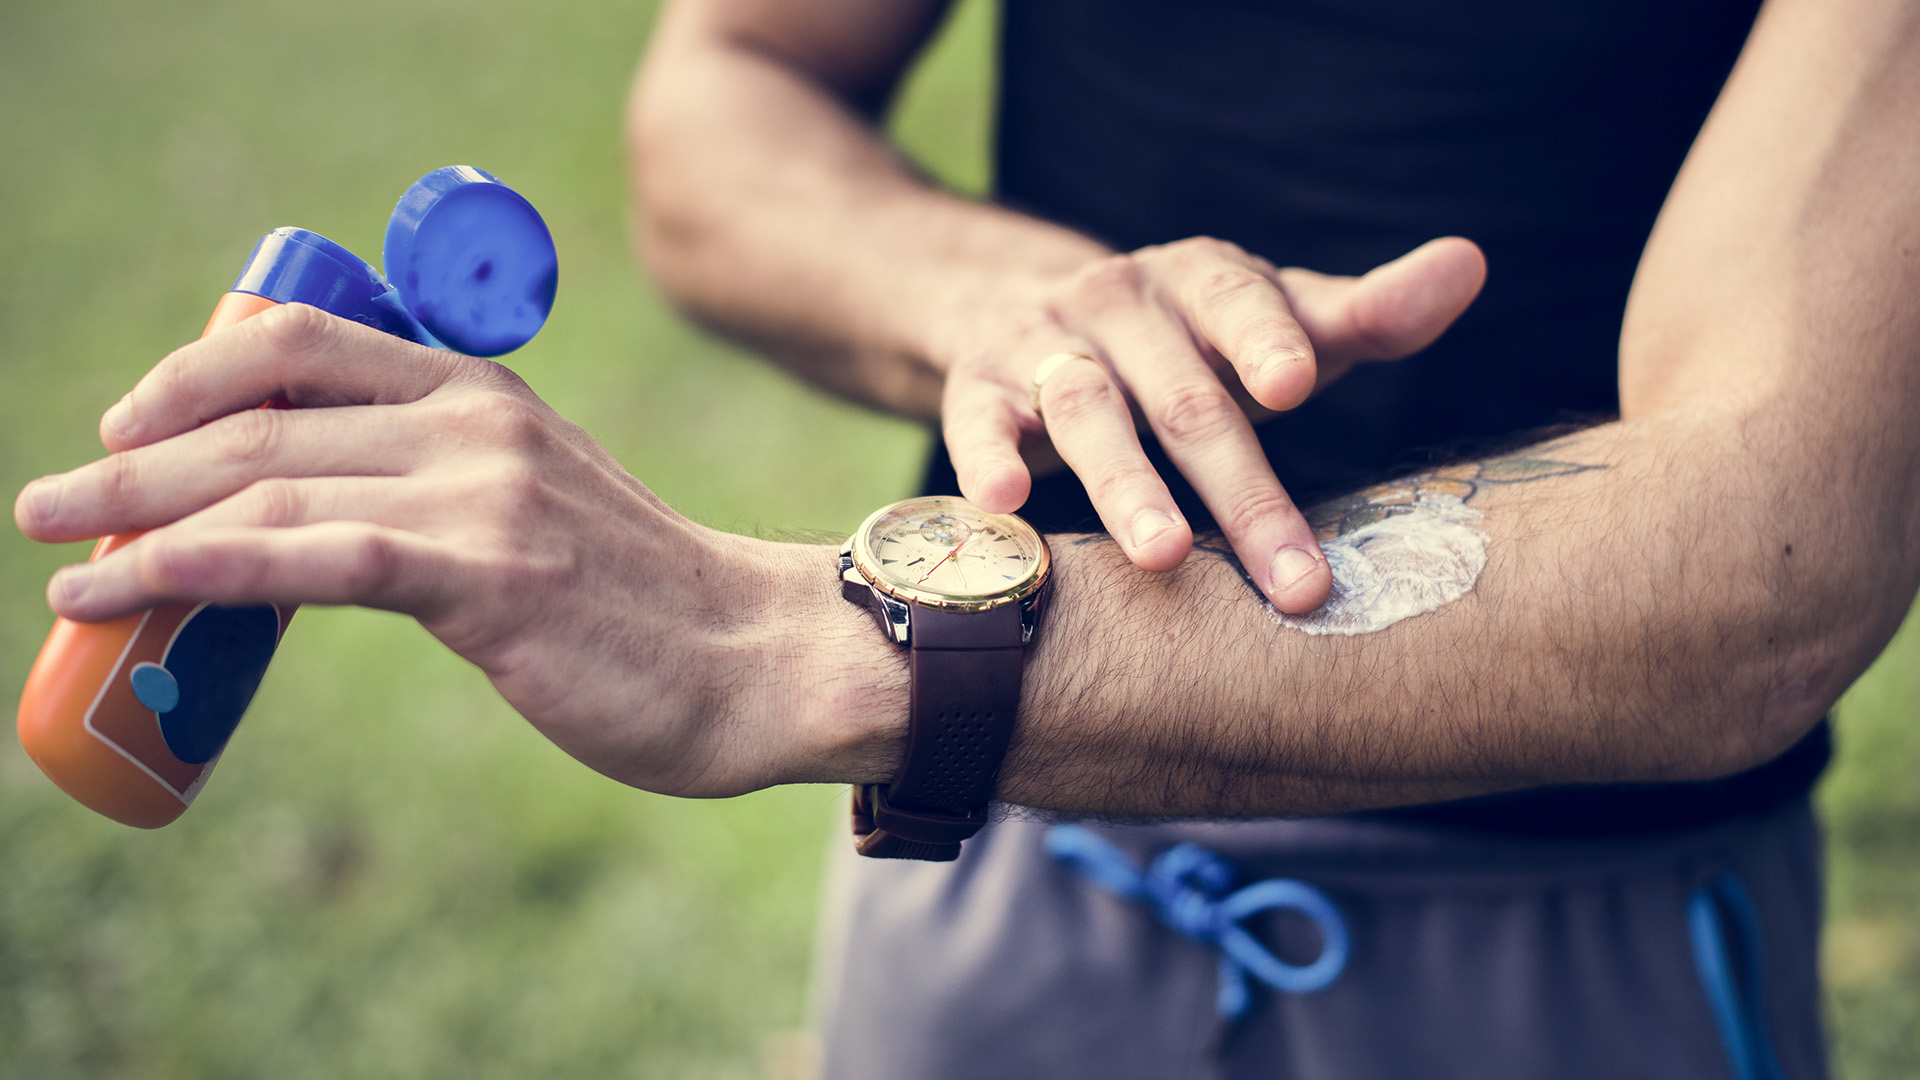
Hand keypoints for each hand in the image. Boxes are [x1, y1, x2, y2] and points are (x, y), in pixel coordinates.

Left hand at [13, 305, 902, 796]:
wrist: (758, 657)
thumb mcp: (541, 510)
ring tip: (58, 559)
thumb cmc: (646, 603)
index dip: (194, 374)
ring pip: (268, 483)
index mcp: (485, 395)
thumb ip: (446, 492)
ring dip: (138, 518)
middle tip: (47, 501)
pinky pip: (310, 556)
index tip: (128, 422)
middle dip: (135, 459)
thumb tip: (330, 531)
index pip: (306, 347)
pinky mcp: (485, 573)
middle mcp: (475, 423)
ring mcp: (481, 493)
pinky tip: (126, 586)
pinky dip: (198, 566)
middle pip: (263, 417)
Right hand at [932, 235, 1485, 612]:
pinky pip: (975, 422)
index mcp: (1202, 278)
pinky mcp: (977, 386)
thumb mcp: (1273, 319)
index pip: (1238, 301)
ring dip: (1123, 485)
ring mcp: (1042, 342)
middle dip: (1239, 490)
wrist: (1017, 304)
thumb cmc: (1188, 339)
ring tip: (1162, 557)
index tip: (1296, 385)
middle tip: (1292, 579)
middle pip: (1183, 397)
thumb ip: (1366, 312)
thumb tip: (1469, 264)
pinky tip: (1003, 504)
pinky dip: (985, 459)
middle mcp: (1120, 302)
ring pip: (1083, 410)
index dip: (1264, 340)